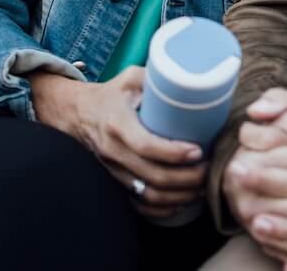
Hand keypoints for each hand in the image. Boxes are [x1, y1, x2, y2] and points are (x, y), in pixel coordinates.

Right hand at [29, 67, 205, 219]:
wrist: (79, 113)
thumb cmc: (112, 93)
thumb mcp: (131, 78)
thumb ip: (158, 78)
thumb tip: (193, 80)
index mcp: (117, 123)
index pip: (145, 145)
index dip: (173, 153)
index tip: (198, 151)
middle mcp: (113, 150)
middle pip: (151, 175)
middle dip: (185, 178)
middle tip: (207, 170)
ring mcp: (113, 169)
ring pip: (147, 194)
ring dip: (178, 196)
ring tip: (201, 187)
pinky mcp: (116, 180)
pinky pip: (138, 204)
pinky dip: (161, 209)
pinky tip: (181, 202)